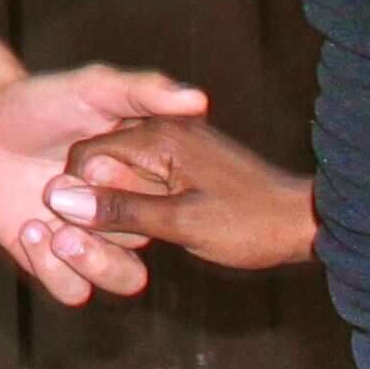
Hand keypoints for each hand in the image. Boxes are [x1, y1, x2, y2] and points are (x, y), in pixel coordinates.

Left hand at [0, 64, 210, 305]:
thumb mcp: (92, 88)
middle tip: (55, 188)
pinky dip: (54, 272)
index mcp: (149, 178)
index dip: (138, 193)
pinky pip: (74, 291)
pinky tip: (29, 230)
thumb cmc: (41, 101)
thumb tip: (199, 99)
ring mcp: (93, 240)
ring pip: (123, 279)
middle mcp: (128, 213)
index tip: (93, 165)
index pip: (171, 203)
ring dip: (93, 262)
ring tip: (54, 231)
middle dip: (106, 223)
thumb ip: (142, 91)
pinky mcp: (54, 260)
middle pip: (146, 241)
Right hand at [39, 116, 318, 274]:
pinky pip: (143, 178)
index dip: (76, 195)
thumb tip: (62, 200)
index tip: (85, 229)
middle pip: (101, 163)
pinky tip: (154, 227)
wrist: (307, 224)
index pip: (85, 157)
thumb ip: (120, 210)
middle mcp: (162, 130)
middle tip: (113, 238)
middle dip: (98, 201)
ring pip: (120, 172)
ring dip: (120, 205)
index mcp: (157, 136)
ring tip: (142, 235)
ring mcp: (176, 144)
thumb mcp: (181, 224)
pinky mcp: (186, 161)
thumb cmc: (249, 224)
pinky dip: (139, 202)